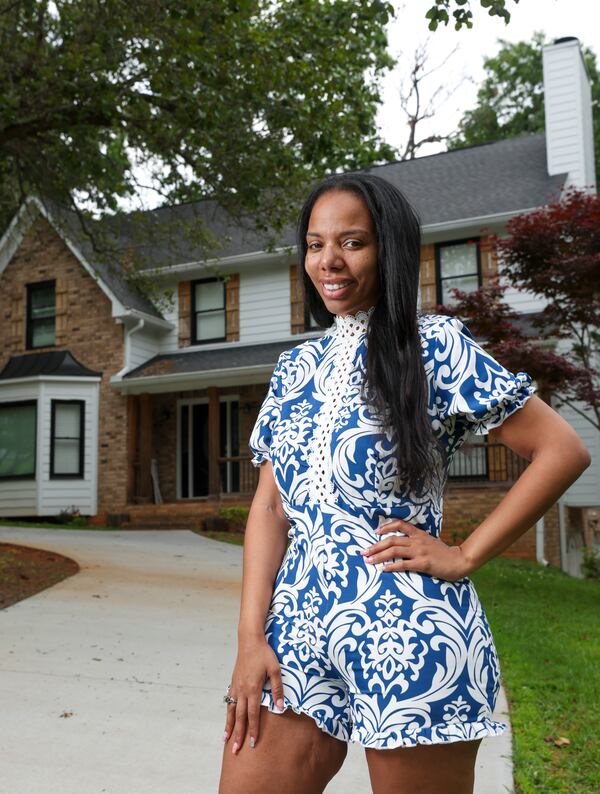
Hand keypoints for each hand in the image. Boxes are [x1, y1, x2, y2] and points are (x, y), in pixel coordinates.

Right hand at [224, 636, 284, 754]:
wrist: (249, 640)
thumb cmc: (264, 654)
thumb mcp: (276, 669)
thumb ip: (278, 689)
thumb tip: (281, 706)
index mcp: (253, 688)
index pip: (253, 714)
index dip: (253, 729)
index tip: (253, 743)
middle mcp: (242, 690)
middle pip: (239, 717)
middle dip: (238, 735)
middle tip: (236, 751)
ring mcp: (236, 687)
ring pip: (231, 711)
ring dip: (229, 727)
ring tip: (226, 741)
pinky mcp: (233, 683)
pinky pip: (229, 702)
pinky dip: (227, 713)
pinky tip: (227, 720)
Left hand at [359, 519, 471, 581]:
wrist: (459, 561)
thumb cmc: (444, 554)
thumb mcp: (430, 542)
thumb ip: (417, 541)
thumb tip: (402, 544)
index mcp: (419, 534)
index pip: (400, 524)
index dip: (386, 527)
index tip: (375, 532)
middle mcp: (417, 540)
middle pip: (391, 540)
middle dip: (375, 546)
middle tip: (363, 551)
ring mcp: (420, 551)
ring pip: (394, 551)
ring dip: (378, 556)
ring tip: (368, 560)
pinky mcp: (423, 564)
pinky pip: (403, 564)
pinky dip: (391, 567)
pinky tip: (383, 569)